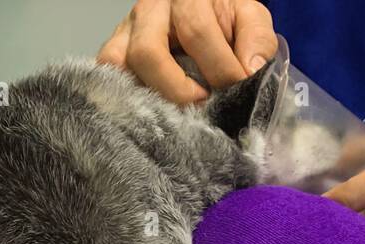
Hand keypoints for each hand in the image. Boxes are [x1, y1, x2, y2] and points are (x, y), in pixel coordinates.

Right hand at [97, 0, 276, 104]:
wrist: (202, 15)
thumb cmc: (224, 22)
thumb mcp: (249, 20)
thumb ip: (257, 40)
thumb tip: (250, 71)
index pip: (196, 31)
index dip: (218, 68)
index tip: (237, 91)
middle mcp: (150, 9)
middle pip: (147, 51)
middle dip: (177, 88)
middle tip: (203, 105)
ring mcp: (126, 31)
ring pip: (119, 64)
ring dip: (149, 94)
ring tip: (177, 112)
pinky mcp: (114, 51)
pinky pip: (107, 74)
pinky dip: (124, 95)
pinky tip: (152, 111)